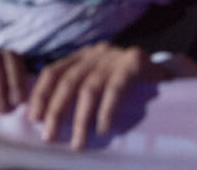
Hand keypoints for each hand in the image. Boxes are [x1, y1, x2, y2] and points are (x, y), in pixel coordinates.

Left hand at [27, 42, 195, 148]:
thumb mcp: (97, 82)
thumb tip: (49, 121)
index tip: (33, 118)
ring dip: (81, 120)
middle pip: (67, 82)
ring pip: (89, 89)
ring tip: (78, 143)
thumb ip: (77, 93)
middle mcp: (95, 53)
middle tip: (49, 137)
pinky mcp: (134, 63)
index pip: (52, 72)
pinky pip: (115, 89)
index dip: (40, 94)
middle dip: (56, 111)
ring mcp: (114, 56)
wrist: (163, 74)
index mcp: (81, 56)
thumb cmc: (126, 85)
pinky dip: (106, 111)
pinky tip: (103, 129)